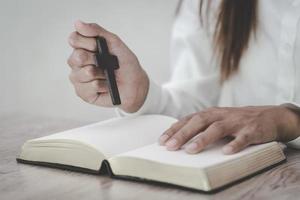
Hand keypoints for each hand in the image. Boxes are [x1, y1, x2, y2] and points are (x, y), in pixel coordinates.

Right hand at [67, 20, 148, 112]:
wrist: (135, 84)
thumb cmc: (125, 63)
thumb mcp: (114, 42)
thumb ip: (96, 31)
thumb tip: (78, 23)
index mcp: (83, 48)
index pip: (73, 39)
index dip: (87, 42)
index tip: (99, 46)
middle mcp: (78, 62)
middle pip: (76, 57)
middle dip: (95, 59)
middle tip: (106, 62)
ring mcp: (78, 78)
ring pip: (83, 73)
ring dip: (100, 74)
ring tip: (107, 75)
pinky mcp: (82, 93)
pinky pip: (89, 87)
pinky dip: (102, 86)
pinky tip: (106, 86)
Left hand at [159, 105, 299, 153]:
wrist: (268, 116)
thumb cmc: (237, 121)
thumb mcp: (217, 120)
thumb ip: (201, 127)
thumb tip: (179, 139)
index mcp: (210, 113)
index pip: (188, 120)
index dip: (174, 130)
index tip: (161, 141)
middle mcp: (221, 115)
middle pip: (198, 122)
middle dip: (183, 134)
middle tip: (170, 146)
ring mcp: (236, 122)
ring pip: (217, 129)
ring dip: (203, 139)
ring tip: (191, 150)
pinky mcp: (252, 130)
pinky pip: (243, 138)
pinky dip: (234, 144)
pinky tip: (226, 152)